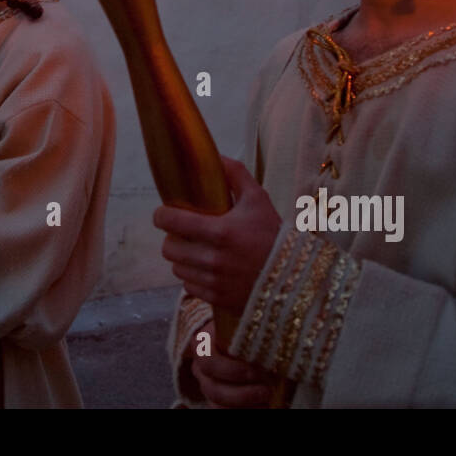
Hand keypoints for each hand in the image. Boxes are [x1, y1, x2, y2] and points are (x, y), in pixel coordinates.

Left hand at [153, 156, 281, 313]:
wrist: (294, 277)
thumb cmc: (272, 235)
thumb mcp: (258, 200)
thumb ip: (236, 175)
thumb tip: (216, 157)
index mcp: (221, 231)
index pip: (172, 221)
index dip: (162, 216)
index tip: (163, 213)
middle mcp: (214, 258)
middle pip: (169, 247)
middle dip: (172, 238)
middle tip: (183, 233)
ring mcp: (214, 281)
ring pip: (176, 268)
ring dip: (182, 258)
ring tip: (195, 251)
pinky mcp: (216, 298)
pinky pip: (188, 286)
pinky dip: (192, 277)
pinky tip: (205, 269)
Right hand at [186, 319, 276, 407]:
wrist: (248, 340)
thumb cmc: (250, 326)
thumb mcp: (248, 318)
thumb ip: (251, 318)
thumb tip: (274, 311)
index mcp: (205, 341)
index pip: (207, 358)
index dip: (230, 368)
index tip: (257, 369)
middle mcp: (202, 364)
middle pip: (210, 383)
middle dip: (238, 390)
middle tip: (266, 388)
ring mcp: (209, 382)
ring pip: (214, 399)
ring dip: (241, 402)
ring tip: (266, 398)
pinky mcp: (218, 398)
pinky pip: (220, 410)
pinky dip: (241, 410)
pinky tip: (262, 406)